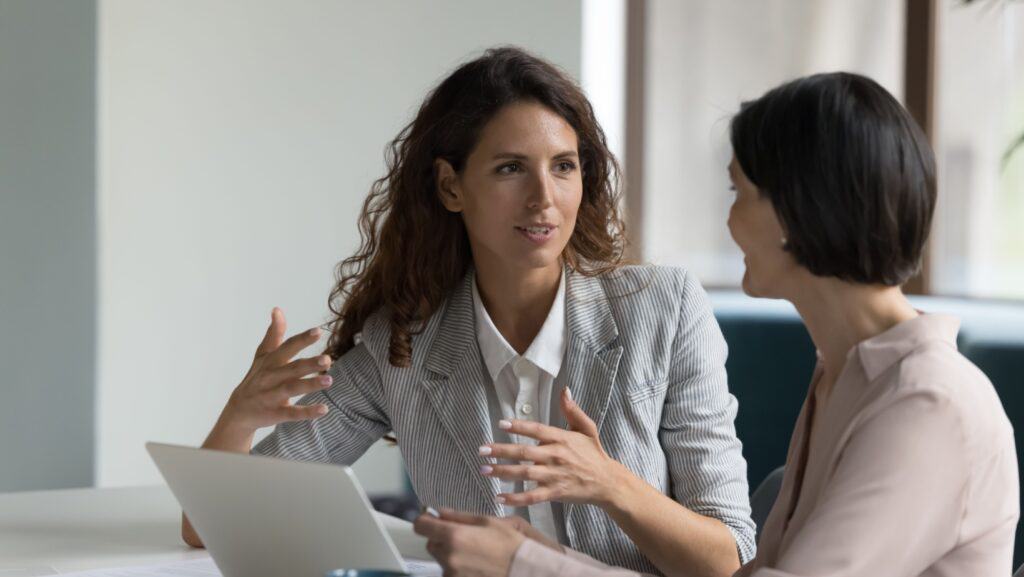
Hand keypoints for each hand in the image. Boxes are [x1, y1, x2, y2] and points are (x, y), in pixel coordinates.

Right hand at [218, 308, 333, 434]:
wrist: (238, 411)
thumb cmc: (256, 378)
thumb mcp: (263, 356)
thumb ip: (274, 334)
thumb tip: (277, 309)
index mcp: (271, 361)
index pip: (287, 348)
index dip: (302, 339)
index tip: (318, 331)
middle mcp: (270, 377)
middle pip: (291, 368)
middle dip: (309, 363)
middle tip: (328, 359)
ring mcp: (272, 396)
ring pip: (291, 389)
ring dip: (310, 385)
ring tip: (330, 380)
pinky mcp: (274, 414)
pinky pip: (292, 413)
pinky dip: (307, 412)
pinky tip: (324, 409)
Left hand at [413, 509, 539, 576]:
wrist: (523, 569)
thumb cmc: (510, 545)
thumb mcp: (487, 522)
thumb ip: (459, 516)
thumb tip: (439, 512)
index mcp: (454, 536)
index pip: (420, 526)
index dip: (426, 520)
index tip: (432, 520)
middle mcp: (448, 556)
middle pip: (431, 543)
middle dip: (441, 538)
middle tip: (462, 537)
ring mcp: (452, 574)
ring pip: (441, 559)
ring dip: (450, 554)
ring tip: (474, 553)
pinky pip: (450, 572)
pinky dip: (457, 568)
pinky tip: (475, 564)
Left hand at [479, 387, 633, 508]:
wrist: (608, 482)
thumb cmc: (594, 454)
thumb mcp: (587, 429)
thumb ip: (573, 410)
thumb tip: (565, 390)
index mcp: (562, 439)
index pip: (536, 430)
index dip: (519, 427)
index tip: (501, 424)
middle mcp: (556, 456)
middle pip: (524, 452)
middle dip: (501, 451)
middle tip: (482, 450)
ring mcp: (554, 476)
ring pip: (524, 473)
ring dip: (503, 472)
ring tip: (484, 470)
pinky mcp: (555, 492)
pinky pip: (532, 496)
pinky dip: (515, 498)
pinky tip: (499, 497)